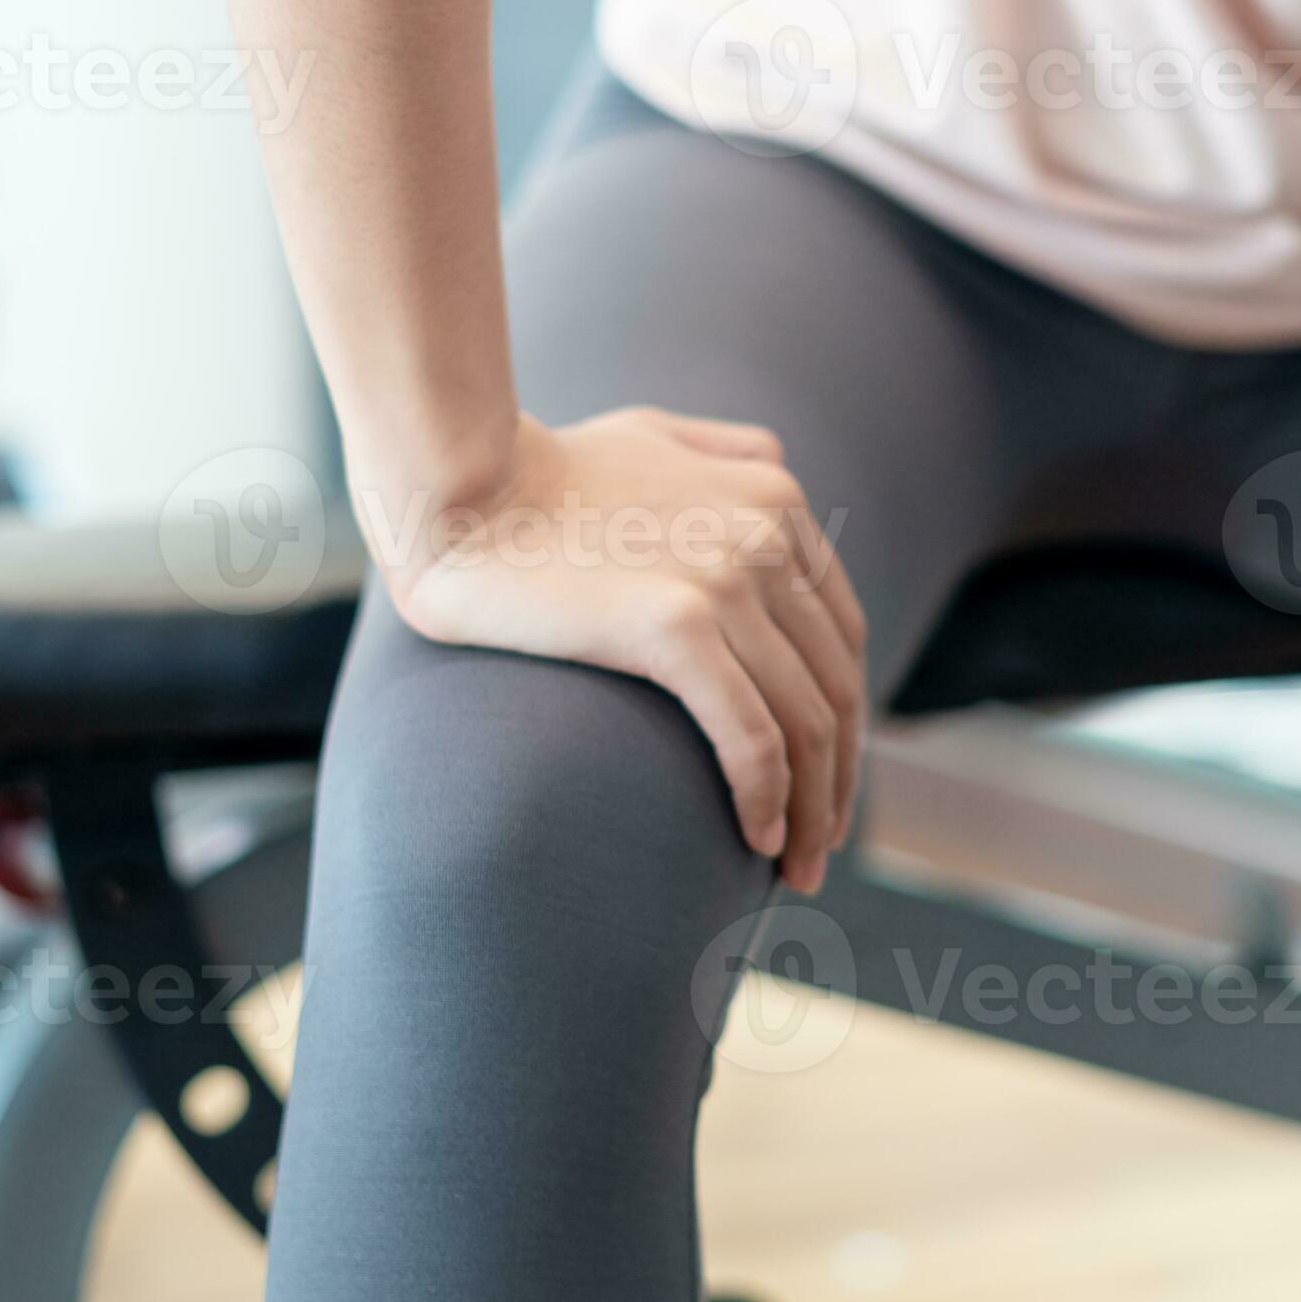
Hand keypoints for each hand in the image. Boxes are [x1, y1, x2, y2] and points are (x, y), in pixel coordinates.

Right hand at [370, 408, 867, 893]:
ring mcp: (728, 580)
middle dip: (839, 780)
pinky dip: (767, 800)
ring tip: (793, 868)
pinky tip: (756, 840)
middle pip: (835, 687)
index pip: (841, 635)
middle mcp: (768, 535)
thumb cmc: (536, 471)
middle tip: (820, 848)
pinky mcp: (676, 626)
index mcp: (774, 497)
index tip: (827, 780)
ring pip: (806, 724)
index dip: (845, 718)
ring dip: (811, 811)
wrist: (454, 489)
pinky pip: (752, 738)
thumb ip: (724, 451)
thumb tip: (773, 470)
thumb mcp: (652, 433)